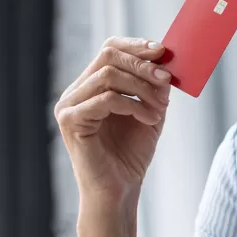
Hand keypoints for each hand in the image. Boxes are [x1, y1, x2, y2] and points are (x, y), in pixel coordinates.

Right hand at [55, 37, 171, 206]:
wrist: (119, 191)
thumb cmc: (131, 156)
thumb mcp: (150, 112)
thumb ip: (154, 87)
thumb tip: (165, 60)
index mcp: (91, 86)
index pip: (109, 49)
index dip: (135, 45)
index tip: (162, 51)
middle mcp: (75, 92)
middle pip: (107, 55)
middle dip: (142, 63)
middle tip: (167, 78)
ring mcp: (69, 105)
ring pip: (108, 75)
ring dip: (142, 87)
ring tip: (160, 108)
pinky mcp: (71, 121)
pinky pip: (107, 99)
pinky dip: (134, 105)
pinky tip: (150, 119)